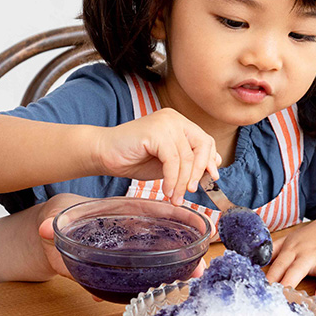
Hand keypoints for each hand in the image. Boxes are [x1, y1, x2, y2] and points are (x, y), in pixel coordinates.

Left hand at [36, 195, 205, 299]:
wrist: (46, 236)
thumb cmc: (59, 217)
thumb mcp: (58, 213)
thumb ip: (52, 223)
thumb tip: (45, 228)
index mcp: (121, 214)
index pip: (157, 213)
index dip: (181, 219)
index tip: (202, 227)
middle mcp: (128, 235)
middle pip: (164, 242)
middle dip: (185, 253)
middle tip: (200, 267)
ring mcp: (124, 255)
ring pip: (155, 263)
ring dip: (173, 273)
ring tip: (188, 283)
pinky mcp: (114, 273)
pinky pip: (134, 281)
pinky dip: (141, 290)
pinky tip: (148, 301)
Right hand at [94, 109, 220, 204]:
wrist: (104, 154)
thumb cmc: (133, 158)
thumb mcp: (167, 162)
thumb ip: (186, 162)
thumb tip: (212, 168)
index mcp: (179, 123)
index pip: (205, 140)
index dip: (210, 161)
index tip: (210, 179)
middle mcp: (174, 118)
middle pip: (202, 145)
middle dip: (198, 172)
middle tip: (191, 191)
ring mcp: (165, 123)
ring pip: (186, 157)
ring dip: (182, 182)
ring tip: (174, 197)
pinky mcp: (155, 132)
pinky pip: (173, 160)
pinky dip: (172, 179)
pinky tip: (166, 190)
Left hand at [264, 222, 315, 301]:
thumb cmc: (311, 236)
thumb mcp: (290, 240)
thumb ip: (272, 250)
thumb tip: (250, 260)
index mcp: (292, 251)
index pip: (278, 265)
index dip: (270, 277)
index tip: (261, 291)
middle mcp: (308, 255)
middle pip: (296, 270)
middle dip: (289, 283)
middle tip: (281, 298)